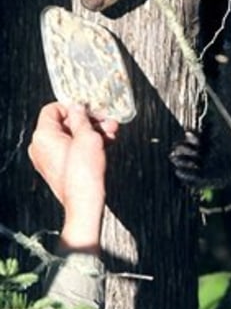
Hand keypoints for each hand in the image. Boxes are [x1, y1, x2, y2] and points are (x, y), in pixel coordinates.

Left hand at [28, 103, 118, 252]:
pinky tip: (105, 144)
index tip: (90, 111)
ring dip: (92, 134)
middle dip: (89, 122)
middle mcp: (41, 146)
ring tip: (111, 134)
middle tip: (107, 122)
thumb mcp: (88, 137)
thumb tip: (78, 108)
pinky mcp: (57, 168)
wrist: (85, 200)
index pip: (53, 109)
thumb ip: (82, 118)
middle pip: (64, 124)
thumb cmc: (84, 172)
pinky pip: (71, 150)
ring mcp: (48, 159)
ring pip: (71, 137)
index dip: (74, 108)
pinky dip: (86, 146)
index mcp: (43, 135)